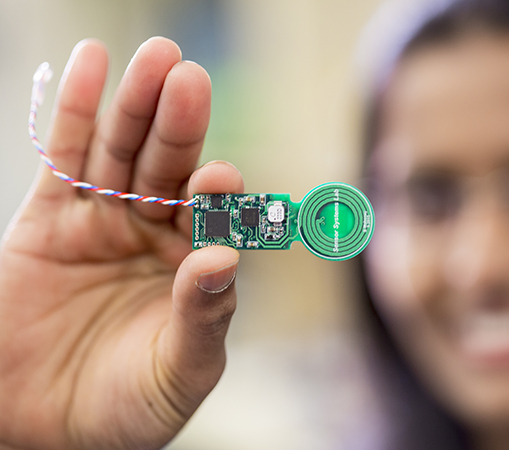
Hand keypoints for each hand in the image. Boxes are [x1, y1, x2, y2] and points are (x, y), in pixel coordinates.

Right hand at [0, 37, 242, 448]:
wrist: (43, 431)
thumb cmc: (124, 409)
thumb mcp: (179, 373)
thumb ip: (204, 316)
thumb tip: (224, 257)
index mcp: (194, 266)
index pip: (213, 217)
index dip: (216, 195)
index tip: (217, 176)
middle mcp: (153, 235)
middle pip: (170, 169)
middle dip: (179, 125)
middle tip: (188, 77)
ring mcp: (102, 222)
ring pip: (122, 153)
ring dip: (136, 106)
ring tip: (154, 57)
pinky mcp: (49, 220)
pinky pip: (65, 158)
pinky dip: (76, 113)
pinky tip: (92, 63)